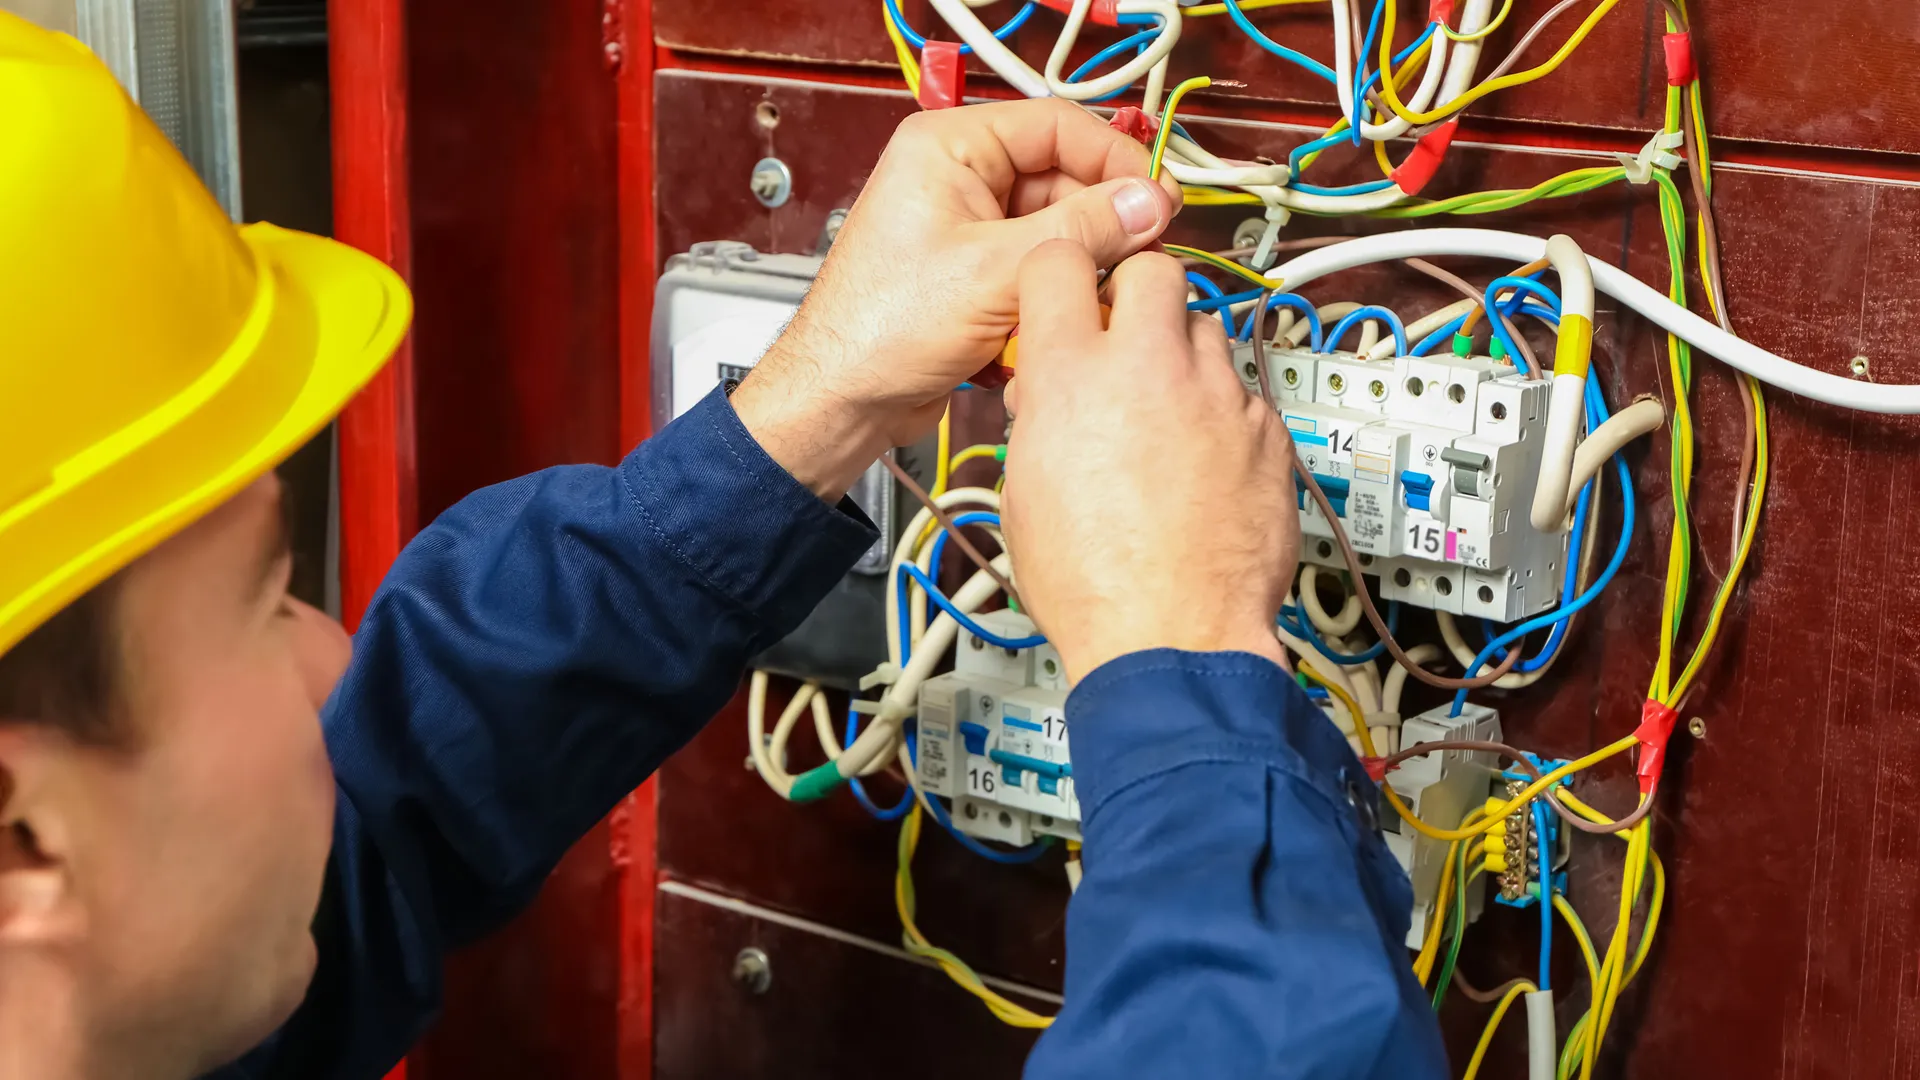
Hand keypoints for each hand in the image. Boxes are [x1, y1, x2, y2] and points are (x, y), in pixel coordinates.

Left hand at [731, 97, 1180, 498]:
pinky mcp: (977, 273)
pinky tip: (1061, 320)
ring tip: (1098, 297)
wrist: (842, 400)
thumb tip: (1150, 202)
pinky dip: (1057, 291)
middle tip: (1145, 255)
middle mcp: (959, 176)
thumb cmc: (881, 328)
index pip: (1057, 126)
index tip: (1160, 198)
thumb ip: (1083, 231)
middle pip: (1064, 178)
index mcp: (949, 146)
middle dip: (1103, 220)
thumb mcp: (997, 272)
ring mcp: (969, 226)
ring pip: (1057, 229)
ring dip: (1081, 264)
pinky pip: (1039, 266)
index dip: (1116, 159)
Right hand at [1001, 242, 1298, 682]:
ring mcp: (1217, 396)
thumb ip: (1039, 417)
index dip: (1058, 274)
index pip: (1058, 260)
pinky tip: (1206, 457)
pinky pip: (1244, 392)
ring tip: (1167, 409)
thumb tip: (1048, 396)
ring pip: (1207, 328)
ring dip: (1183, 355)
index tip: (1064, 296)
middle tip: (1126, 338)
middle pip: (1154, 270)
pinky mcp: (1267, 431)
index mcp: (1070, 376)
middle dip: (1138, 294)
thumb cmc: (1092, 583)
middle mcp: (1148, 368)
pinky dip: (1223, 411)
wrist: (1171, 638)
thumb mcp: (1024, 491)